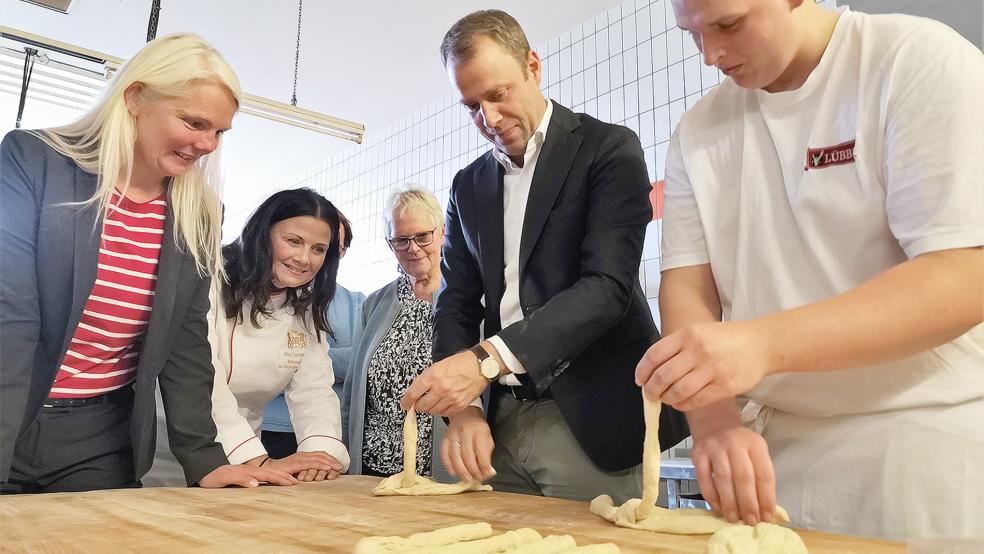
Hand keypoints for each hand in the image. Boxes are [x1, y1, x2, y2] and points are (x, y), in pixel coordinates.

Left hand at [198, 464, 298, 487]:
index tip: (292, 483)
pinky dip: (271, 477)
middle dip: (285, 477)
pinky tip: (273, 482)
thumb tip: (256, 484)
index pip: (268, 475)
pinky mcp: (245, 475)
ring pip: (268, 473)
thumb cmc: (212, 476)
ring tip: (289, 480)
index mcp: (248, 472)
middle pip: (271, 473)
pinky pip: (262, 476)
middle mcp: (250, 471)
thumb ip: (240, 479)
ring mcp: (248, 472)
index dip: (281, 479)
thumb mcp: (224, 478)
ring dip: (280, 476)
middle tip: (297, 483)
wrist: (203, 469)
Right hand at [266, 452, 342, 480]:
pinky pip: (312, 463)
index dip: (329, 459)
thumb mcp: (296, 471)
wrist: (267, 470)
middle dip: (332, 460)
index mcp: (303, 456)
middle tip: (340, 466)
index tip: (337, 464)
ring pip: (319, 458)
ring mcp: (300, 458)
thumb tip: (314, 477)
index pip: (319, 455)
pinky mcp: (297, 463)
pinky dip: (321, 465)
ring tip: (337, 467)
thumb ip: (304, 472)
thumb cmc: (281, 472)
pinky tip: (328, 468)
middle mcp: (303, 455)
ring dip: (329, 462)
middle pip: (321, 454)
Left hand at [400, 351, 489, 415]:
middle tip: (421, 401)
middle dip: (419, 405)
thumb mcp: (438, 365)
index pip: (413, 393)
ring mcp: (451, 398)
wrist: (480, 367)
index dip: (406, 401)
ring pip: (433, 411)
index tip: (404, 404)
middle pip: (422, 406)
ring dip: (431, 408)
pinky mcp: (459, 405)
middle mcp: (441, 389)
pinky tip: (444, 402)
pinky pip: (445, 413)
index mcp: (433, 376)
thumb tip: (415, 390)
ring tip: (435, 400)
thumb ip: (426, 378)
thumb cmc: (461, 363)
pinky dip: (442, 410)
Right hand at [441, 406, 495, 482]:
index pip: (481, 453)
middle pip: (467, 456)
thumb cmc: (478, 428)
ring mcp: (453, 435)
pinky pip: (444, 455)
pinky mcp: (445, 439)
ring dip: (461, 471)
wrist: (465, 415)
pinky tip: (454, 472)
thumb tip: (487, 471)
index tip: (486, 474)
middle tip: (475, 479)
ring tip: (466, 479)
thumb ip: (487, 454)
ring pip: (455, 457)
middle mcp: (465, 432)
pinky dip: (448, 466)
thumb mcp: (488, 437)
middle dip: (472, 471)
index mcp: (479, 431)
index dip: (484, 467)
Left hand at [635, 321, 773, 411]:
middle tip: (651, 395)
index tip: (640, 381)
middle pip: (662, 376)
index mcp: (688, 334)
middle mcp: (697, 350)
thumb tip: (652, 371)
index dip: (642, 371)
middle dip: (651, 390)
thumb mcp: (699, 332)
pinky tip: (681, 403)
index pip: (654, 355)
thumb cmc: (726, 339)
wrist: (760, 344)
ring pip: (677, 391)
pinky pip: (695, 401)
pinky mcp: (724, 386)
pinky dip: (683, 405)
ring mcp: (711, 369)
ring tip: (666, 399)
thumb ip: (677, 347)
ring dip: (667, 399)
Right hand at [692, 418, 776, 525]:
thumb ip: (759, 475)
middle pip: (744, 477)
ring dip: (729, 503)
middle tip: (750, 521)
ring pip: (723, 479)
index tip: (767, 517)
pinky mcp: (698, 454)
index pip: (764, 474)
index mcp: (755, 444)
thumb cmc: (739, 445)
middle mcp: (735, 444)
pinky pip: (704, 479)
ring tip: (733, 518)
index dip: (766, 498)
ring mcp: (714, 448)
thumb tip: (764, 508)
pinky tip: (717, 508)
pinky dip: (711, 496)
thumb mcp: (755, 452)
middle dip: (748, 503)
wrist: (714, 424)